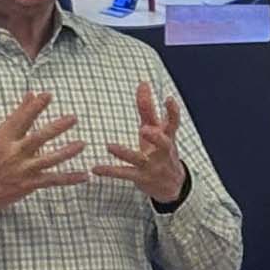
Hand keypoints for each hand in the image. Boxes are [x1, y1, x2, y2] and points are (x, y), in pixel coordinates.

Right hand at [0, 91, 86, 216]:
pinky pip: (53, 180)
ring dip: (66, 152)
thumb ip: (18, 114)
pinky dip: (69, 178)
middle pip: (38, 138)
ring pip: (48, 160)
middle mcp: (13, 153)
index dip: (34, 107)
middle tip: (73, 118)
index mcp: (4, 138)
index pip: (20, 119)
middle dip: (56, 128)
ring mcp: (23, 169)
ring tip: (82, 144)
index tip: (47, 95)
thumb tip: (31, 94)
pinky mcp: (30, 184)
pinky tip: (83, 175)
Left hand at [93, 82, 187, 204]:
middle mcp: (162, 152)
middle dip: (155, 137)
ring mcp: (152, 166)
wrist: (172, 186)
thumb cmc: (161, 151)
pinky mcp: (141, 178)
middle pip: (163, 143)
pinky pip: (124, 174)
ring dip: (124, 153)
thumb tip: (143, 83)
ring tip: (109, 146)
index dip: (172, 111)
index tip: (168, 99)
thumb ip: (148, 108)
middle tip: (145, 129)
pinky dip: (109, 171)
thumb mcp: (156, 130)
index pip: (174, 123)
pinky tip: (95, 168)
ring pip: (138, 159)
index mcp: (167, 137)